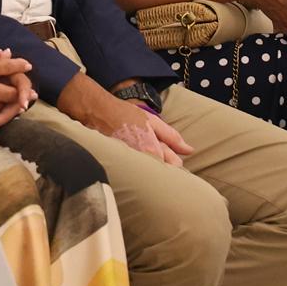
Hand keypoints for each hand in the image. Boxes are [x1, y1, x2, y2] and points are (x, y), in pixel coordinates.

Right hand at [60, 75, 191, 165]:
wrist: (97, 112)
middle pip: (161, 173)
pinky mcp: (117, 167)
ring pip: (147, 174)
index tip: (173, 158)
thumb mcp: (152, 121)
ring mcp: (128, 164)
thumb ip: (172, 137)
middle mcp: (140, 161)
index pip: (174, 167)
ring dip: (150, 170)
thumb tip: (189, 150)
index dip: (176, 163)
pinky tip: (133, 163)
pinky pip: (134, 172)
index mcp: (152, 150)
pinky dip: (137, 169)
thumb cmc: (124, 114)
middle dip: (164, 168)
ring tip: (143, 158)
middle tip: (157, 157)